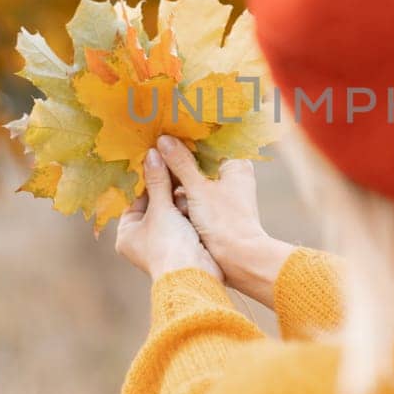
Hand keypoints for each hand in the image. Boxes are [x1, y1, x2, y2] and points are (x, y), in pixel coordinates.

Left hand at [115, 147, 220, 280]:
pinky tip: (196, 194)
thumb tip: (152, 153)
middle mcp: (142, 239)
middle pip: (154, 203)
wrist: (195, 276)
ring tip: (187, 179)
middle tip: (175, 164)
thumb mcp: (161, 208)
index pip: (135, 198)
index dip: (147, 178)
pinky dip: (189, 208)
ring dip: (180, 197)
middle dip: (166, 187)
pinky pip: (184, 219)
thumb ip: (157, 181)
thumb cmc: (168, 245)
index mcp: (127, 233)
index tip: (157, 158)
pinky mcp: (183, 243)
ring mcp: (164, 242)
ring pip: (171, 210)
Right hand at [155, 135, 294, 307]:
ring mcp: (224, 195)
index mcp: (236, 164)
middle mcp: (232, 177)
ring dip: (177, 181)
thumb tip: (163, 140)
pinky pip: (194, 197)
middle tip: (154, 153)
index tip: (164, 133)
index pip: (209, 143)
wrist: (239, 260)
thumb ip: (180, 163)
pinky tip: (163, 195)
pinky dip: (181, 197)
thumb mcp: (197, 189)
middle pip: (199, 162)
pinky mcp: (215, 212)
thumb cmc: (224, 222)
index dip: (186, 139)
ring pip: (194, 181)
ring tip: (154, 172)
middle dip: (178, 161)